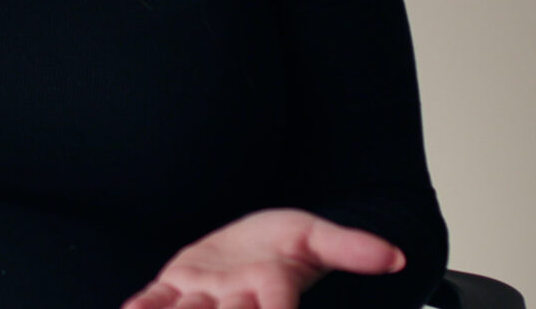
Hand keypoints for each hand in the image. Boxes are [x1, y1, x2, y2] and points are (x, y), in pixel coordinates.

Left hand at [120, 208, 403, 308]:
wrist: (249, 242)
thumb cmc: (284, 243)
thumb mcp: (316, 235)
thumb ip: (349, 247)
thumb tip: (395, 256)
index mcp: (274, 287)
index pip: (276, 304)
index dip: (272, 308)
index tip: (264, 300)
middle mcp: (236, 300)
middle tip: (219, 304)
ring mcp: (201, 296)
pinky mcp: (172, 286)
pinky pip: (153, 300)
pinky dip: (141, 307)